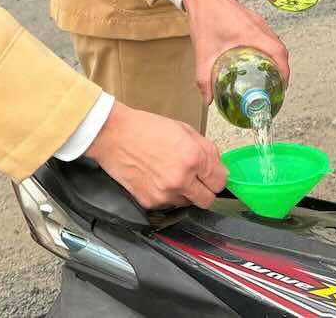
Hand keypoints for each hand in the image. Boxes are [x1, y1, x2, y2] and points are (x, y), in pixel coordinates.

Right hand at [85, 101, 225, 209]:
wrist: (115, 136)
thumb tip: (216, 166)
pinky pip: (168, 205)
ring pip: (188, 204)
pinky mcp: (150, 202)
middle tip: (197, 180)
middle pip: (208, 200)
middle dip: (206, 190)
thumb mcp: (185, 130)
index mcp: (194, 158)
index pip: (220, 182)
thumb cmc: (147, 129)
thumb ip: (205, 150)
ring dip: (186, 193)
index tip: (212, 175)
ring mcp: (165, 194)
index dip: (217, 177)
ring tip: (172, 175)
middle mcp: (182, 179)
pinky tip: (158, 179)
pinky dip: (167, 195)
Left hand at [182, 0, 290, 102]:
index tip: (282, 86)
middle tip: (276, 85)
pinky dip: (268, 49)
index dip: (285, 71)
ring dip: (276, 58)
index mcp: (252, 33)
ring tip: (269, 75)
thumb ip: (204, 78)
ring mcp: (257, 21)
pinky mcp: (252, 19)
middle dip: (283, 68)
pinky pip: (267, 35)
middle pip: (281, 48)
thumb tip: (207, 100)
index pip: (279, 52)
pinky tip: (257, 59)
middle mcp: (259, 26)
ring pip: (275, 41)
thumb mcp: (204, 52)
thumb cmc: (204, 17)